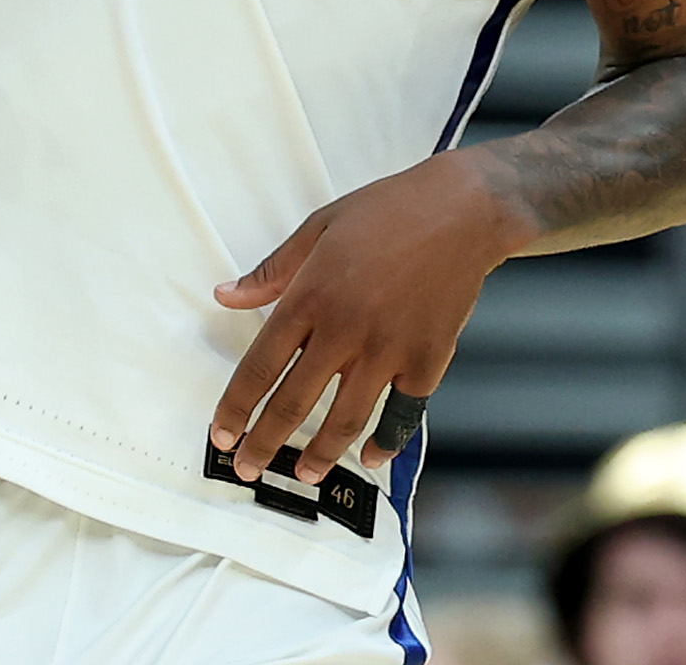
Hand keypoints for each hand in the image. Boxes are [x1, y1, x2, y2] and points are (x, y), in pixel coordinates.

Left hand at [208, 153, 518, 485]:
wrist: (463, 211)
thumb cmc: (387, 212)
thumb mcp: (318, 227)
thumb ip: (271, 271)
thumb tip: (225, 295)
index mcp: (311, 296)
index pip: (260, 366)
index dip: (236, 407)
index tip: (222, 434)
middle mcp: (346, 330)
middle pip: (295, 403)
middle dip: (266, 443)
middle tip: (248, 469)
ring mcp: (389, 350)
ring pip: (346, 419)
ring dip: (321, 453)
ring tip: (305, 474)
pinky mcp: (429, 360)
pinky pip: (402, 412)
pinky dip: (387, 439)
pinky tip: (372, 455)